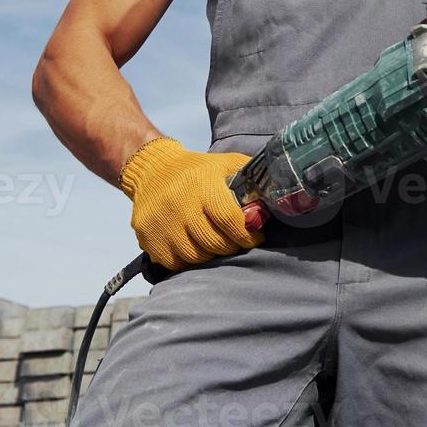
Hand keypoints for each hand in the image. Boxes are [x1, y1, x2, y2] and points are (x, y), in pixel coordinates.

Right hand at [120, 137, 263, 270]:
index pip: (230, 220)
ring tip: (218, 245)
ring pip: (195, 256)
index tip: (257, 237)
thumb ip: (249, 176)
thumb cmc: (197, 170)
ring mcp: (162, 224)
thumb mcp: (225, 164)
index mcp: (202, 187)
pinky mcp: (148, 237)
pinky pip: (175, 262)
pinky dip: (189, 260)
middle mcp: (180, 205)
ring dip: (211, 255)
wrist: (152, 169)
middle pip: (214, 242)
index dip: (247, 235)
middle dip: (232, 246)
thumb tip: (279, 188)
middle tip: (239, 243)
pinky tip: (196, 248)